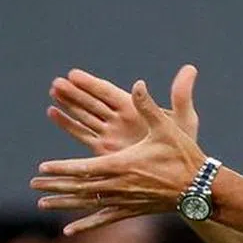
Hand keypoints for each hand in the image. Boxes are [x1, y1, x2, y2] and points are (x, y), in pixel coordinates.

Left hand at [32, 79, 207, 234]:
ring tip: (42, 203)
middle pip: (81, 187)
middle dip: (55, 184)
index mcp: (124, 165)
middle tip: (34, 182)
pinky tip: (69, 230)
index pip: (86, 168)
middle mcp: (120, 185)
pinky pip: (104, 219)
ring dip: (64, 202)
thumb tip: (138, 83)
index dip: (63, 168)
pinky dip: (85, 224)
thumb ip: (149, 106)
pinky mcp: (132, 210)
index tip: (43, 167)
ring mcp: (125, 200)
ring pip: (88, 204)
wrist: (201, 189)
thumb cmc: (184, 156)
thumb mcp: (167, 128)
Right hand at [47, 65, 199, 154]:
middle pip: (92, 102)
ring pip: (84, 115)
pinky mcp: (105, 150)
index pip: (108, 92)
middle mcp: (120, 119)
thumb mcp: (183, 118)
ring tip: (52, 92)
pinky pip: (83, 134)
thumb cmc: (184, 144)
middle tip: (56, 82)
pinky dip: (68, 124)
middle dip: (75, 92)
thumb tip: (190, 68)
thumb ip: (181, 95)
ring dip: (68, 104)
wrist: (178, 174)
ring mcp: (111, 134)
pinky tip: (53, 113)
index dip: (91, 83)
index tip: (73, 74)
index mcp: (135, 109)